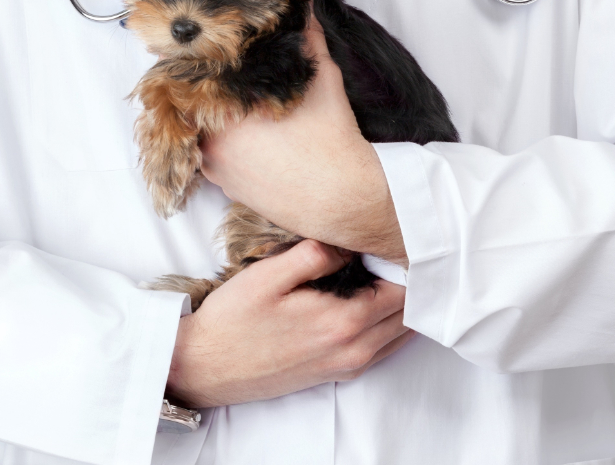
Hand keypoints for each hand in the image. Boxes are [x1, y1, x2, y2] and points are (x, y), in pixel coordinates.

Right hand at [166, 240, 413, 407]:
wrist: (206, 367)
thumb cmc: (233, 320)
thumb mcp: (269, 275)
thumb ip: (315, 255)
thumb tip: (351, 244)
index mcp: (343, 322)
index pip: (404, 290)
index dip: (403, 263)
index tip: (391, 240)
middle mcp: (354, 350)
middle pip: (408, 314)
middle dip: (408, 283)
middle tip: (390, 254)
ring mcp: (347, 366)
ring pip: (399, 334)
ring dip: (400, 306)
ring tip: (383, 274)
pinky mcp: (336, 373)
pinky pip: (382, 349)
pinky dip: (388, 326)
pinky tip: (368, 302)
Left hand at [200, 15, 406, 262]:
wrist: (344, 201)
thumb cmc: (333, 143)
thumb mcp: (323, 80)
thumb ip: (308, 41)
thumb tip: (305, 8)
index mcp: (227, 112)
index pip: (194, 75)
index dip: (202, 58)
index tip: (210, 47)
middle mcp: (212, 142)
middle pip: (193, 104)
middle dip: (207, 88)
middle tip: (223, 72)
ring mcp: (216, 168)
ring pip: (200, 131)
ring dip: (212, 116)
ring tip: (235, 101)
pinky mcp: (226, 188)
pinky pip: (211, 156)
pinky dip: (222, 142)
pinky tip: (245, 133)